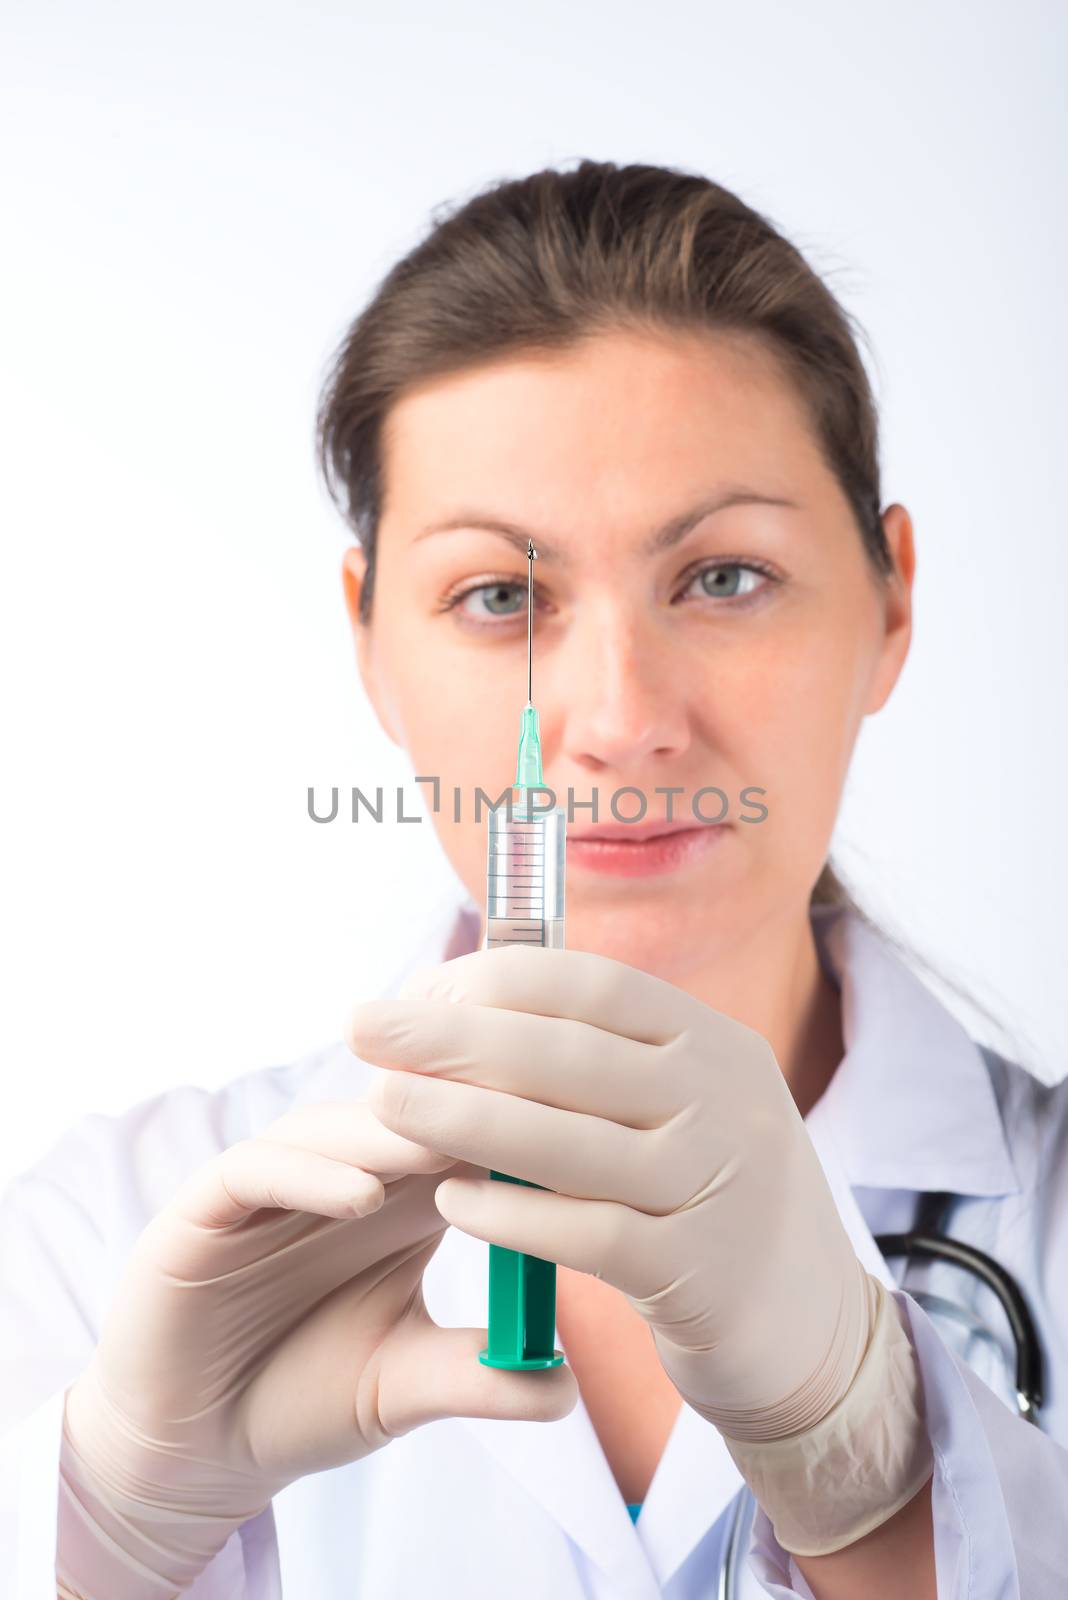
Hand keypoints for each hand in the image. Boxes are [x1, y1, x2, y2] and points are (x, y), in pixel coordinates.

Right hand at [59, 1099, 576, 1597]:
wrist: (197, 1448)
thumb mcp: (404, 1386)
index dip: (507, 1123)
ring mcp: (271, 1185)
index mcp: (398, 1199)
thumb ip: (478, 1378)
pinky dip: (310, 1175)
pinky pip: (257, 1169)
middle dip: (455, 1104)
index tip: (574, 1128)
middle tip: (515, 1104)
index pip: (457, 1133)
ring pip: (332, 1128)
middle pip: (400, 1110)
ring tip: (444, 1153)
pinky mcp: (206, 1210)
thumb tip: (569, 1387)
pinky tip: (360, 1199)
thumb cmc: (305, 1397)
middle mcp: (338, 1174)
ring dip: (389, 1135)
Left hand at [349, 943, 872, 1441]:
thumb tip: (475, 1004)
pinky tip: (450, 1203)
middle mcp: (725, 1100)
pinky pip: (585, 1234)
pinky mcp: (697, 1274)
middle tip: (363, 1027)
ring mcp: (717, 1185)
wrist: (815, 1334)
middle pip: (567, 1053)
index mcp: (716, 1044)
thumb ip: (608, 1061)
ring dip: (461, 1118)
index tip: (419, 988)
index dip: (498, 980)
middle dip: (452, 1036)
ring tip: (384, 1104)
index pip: (595, 985)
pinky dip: (511, 1214)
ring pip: (566, 1139)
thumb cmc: (716, 1201)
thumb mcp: (690, 1108)